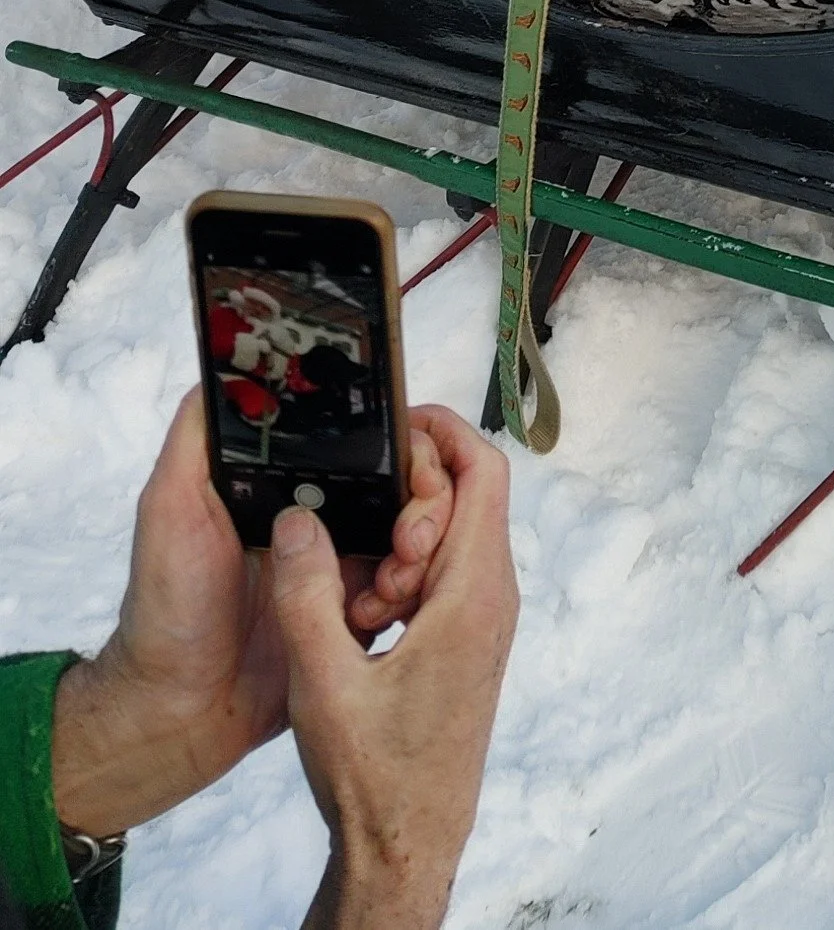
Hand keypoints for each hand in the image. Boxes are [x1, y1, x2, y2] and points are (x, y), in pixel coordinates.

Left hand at [52, 391, 456, 836]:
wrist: (183, 711)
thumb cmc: (168, 606)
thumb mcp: (167, 506)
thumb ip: (195, 437)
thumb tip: (226, 366)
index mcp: (283, 479)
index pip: (355, 435)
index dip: (393, 436)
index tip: (413, 448)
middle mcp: (317, 511)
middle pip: (396, 477)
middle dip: (422, 490)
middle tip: (414, 525)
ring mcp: (338, 561)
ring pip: (409, 527)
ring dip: (421, 538)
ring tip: (406, 564)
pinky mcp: (352, 609)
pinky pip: (401, 584)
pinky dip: (411, 585)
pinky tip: (399, 597)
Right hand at [270, 405, 517, 929]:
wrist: (406, 846)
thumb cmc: (376, 776)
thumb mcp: (323, 682)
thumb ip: (307, 594)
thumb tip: (298, 518)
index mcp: (474, 593)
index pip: (483, 470)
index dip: (442, 430)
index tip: (391, 423)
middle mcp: (492, 598)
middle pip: (463, 497)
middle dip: (403, 500)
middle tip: (358, 549)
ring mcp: (484, 621)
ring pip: (447, 538)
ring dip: (397, 547)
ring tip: (357, 602)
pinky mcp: (467, 641)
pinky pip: (440, 577)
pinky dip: (400, 580)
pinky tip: (362, 625)